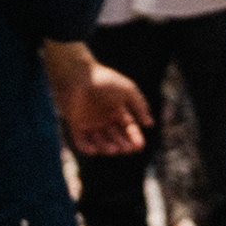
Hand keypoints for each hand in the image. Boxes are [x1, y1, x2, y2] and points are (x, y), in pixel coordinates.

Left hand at [43, 42, 148, 156]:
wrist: (78, 75)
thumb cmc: (105, 81)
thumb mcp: (128, 91)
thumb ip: (140, 107)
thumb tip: (150, 124)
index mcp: (118, 111)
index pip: (129, 128)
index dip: (135, 137)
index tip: (140, 145)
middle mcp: (105, 119)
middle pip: (116, 138)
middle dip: (123, 145)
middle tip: (126, 148)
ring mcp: (90, 123)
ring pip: (101, 142)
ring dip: (107, 148)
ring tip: (113, 149)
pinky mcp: (75, 125)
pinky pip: (82, 142)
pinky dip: (87, 148)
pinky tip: (95, 150)